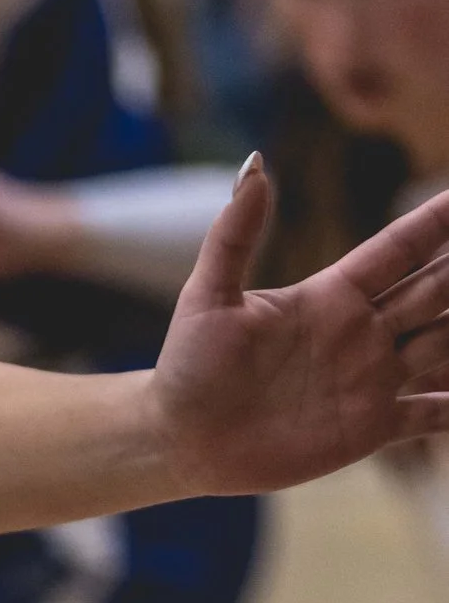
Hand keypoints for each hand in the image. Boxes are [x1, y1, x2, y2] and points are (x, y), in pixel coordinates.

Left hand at [151, 160, 448, 496]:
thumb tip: (254, 163)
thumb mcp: (207, 296)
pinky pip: (428, 413)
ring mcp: (369, 379)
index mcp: (333, 294)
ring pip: (444, 344)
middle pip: (438, 290)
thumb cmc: (188, 366)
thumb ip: (234, 233)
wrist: (179, 439)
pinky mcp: (367, 427)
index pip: (402, 247)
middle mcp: (362, 332)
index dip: (440, 218)